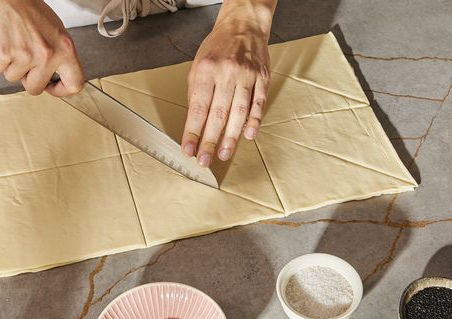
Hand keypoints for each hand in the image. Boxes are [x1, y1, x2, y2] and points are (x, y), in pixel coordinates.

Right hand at [0, 0, 84, 95]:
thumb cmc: (29, 11)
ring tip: (14, 44)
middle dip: (28, 79)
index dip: (62, 90)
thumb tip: (57, 78)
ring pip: (14, 78)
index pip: (75, 83)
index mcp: (65, 48)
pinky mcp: (3, 55)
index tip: (52, 87)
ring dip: (12, 66)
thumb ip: (60, 56)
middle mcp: (47, 54)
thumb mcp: (56, 32)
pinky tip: (3, 42)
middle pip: (36, 88)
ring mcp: (25, 56)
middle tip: (25, 61)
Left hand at [182, 0, 276, 166]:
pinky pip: (258, 104)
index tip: (188, 149)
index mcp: (206, 70)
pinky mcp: (263, 79)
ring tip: (224, 154)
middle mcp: (226, 73)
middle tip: (205, 160)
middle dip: (210, 141)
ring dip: (231, 137)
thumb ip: (196, 93)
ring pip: (238, 113)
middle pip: (217, 114)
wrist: (244, 26)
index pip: (197, 108)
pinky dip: (253, 122)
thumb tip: (194, 123)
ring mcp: (247, 76)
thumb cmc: (218, 47)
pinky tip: (247, 136)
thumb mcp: (197, 65)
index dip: (192, 132)